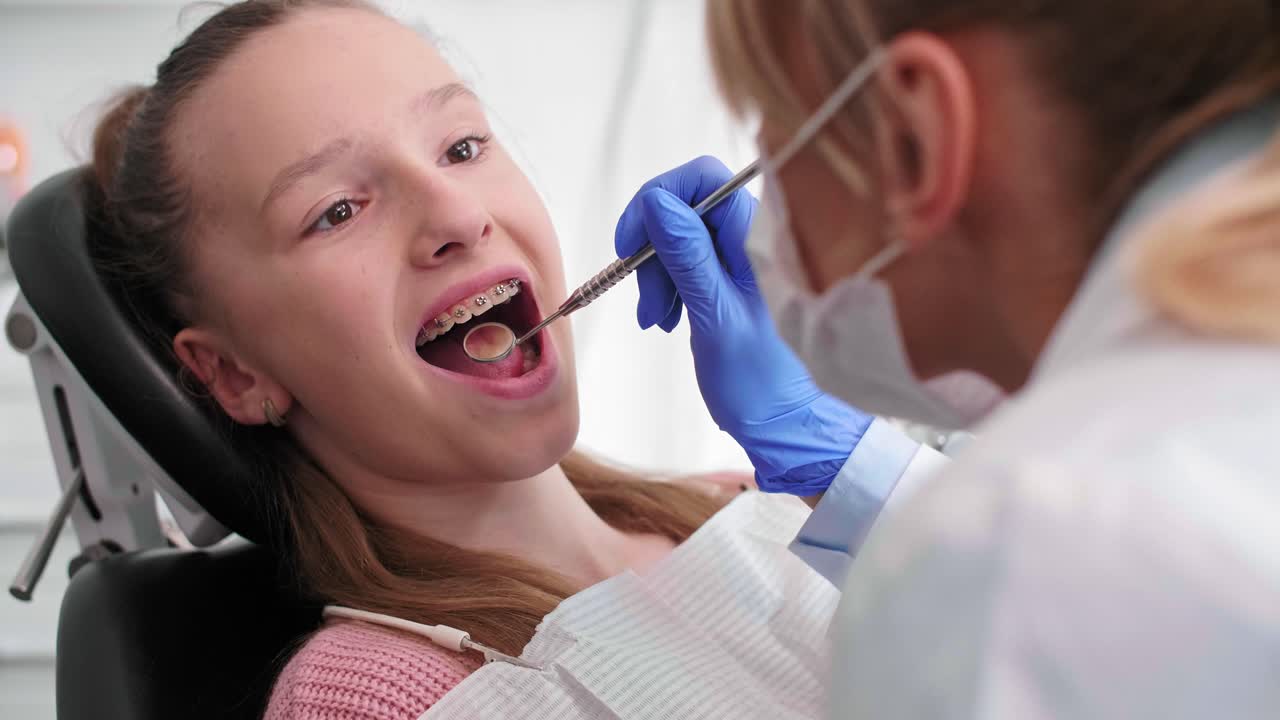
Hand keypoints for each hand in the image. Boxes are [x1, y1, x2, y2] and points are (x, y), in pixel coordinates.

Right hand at [615, 156, 873, 494]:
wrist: (779, 419)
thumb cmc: (757, 377)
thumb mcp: (715, 316)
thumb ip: (688, 257)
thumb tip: (658, 202)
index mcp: (755, 238)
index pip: (701, 177)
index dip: (658, 200)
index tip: (632, 243)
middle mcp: (748, 239)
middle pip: (682, 206)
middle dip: (651, 246)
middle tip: (646, 297)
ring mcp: (735, 258)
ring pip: (676, 236)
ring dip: (654, 273)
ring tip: (656, 318)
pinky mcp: (724, 279)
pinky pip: (682, 262)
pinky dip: (664, 285)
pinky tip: (663, 318)